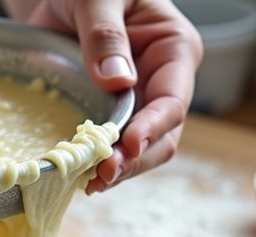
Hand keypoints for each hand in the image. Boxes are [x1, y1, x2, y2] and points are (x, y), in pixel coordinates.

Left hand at [9, 0, 202, 191]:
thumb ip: (105, 34)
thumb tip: (118, 80)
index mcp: (173, 48)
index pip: (173, 99)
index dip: (153, 127)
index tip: (128, 145)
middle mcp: (161, 81)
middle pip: (162, 136)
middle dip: (135, 159)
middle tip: (102, 175)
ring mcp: (137, 102)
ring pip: (140, 151)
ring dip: (118, 170)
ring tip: (90, 183)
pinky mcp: (110, 114)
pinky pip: (112, 147)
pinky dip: (99, 164)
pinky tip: (81, 176)